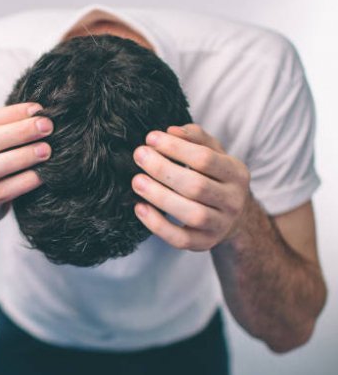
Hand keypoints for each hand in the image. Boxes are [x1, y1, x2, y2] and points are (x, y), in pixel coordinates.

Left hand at [131, 123, 250, 250]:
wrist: (232, 217)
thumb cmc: (215, 178)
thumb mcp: (213, 153)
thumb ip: (195, 138)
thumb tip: (171, 131)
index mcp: (236, 173)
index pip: (205, 159)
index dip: (176, 148)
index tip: (151, 138)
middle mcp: (233, 201)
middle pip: (197, 186)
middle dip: (163, 170)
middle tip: (139, 156)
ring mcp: (220, 225)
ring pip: (191, 214)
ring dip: (160, 197)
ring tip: (137, 181)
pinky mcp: (205, 243)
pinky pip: (180, 239)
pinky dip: (158, 225)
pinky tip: (140, 207)